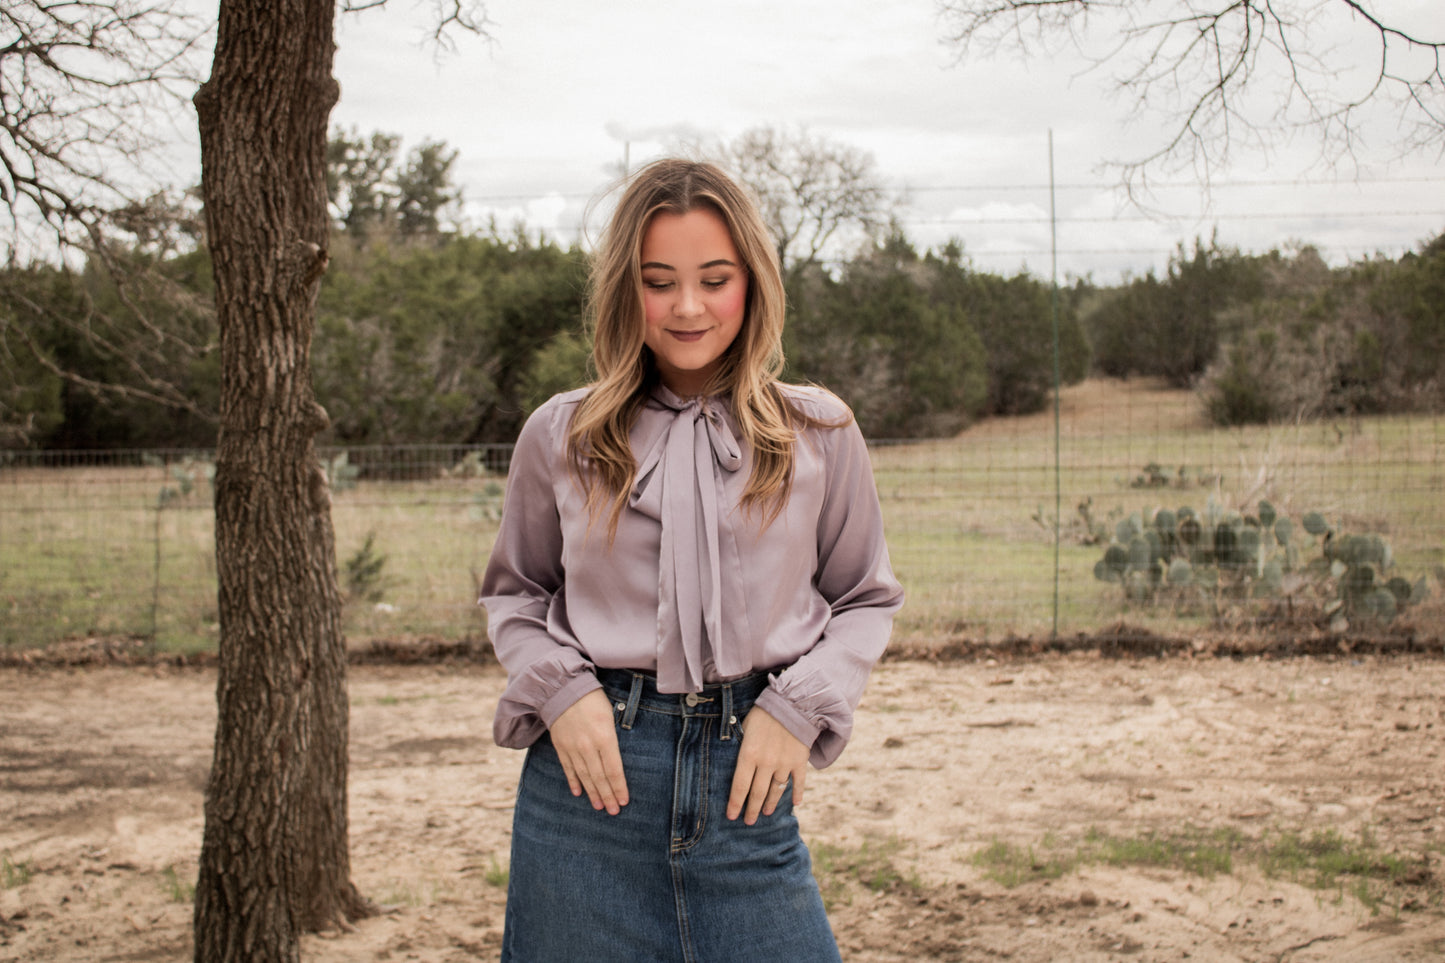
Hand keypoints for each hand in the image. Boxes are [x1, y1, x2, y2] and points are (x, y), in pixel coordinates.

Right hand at [548, 688, 628, 814]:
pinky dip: (574, 781)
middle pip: (600, 777)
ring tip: (599, 806)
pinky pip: (568, 768)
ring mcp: (572, 748)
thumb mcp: (609, 715)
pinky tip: (578, 793)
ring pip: (584, 776)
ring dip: (593, 793)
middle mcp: (587, 747)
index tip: (624, 801)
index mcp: (603, 737)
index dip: (619, 787)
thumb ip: (612, 739)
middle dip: (608, 796)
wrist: (561, 688)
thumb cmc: (591, 699)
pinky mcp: (560, 747)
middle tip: (614, 811)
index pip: (614, 770)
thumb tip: (616, 759)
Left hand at [726, 707, 808, 824]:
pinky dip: (797, 793)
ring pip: (776, 791)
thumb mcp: (745, 726)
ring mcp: (784, 764)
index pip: (739, 786)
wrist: (794, 703)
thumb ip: (740, 744)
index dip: (734, 803)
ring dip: (770, 804)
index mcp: (749, 754)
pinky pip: (798, 782)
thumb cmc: (764, 712)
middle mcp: (766, 763)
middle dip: (751, 809)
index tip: (731, 816)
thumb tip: (733, 759)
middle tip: (748, 821)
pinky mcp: (799, 761)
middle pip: (757, 793)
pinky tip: (794, 803)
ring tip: (765, 813)